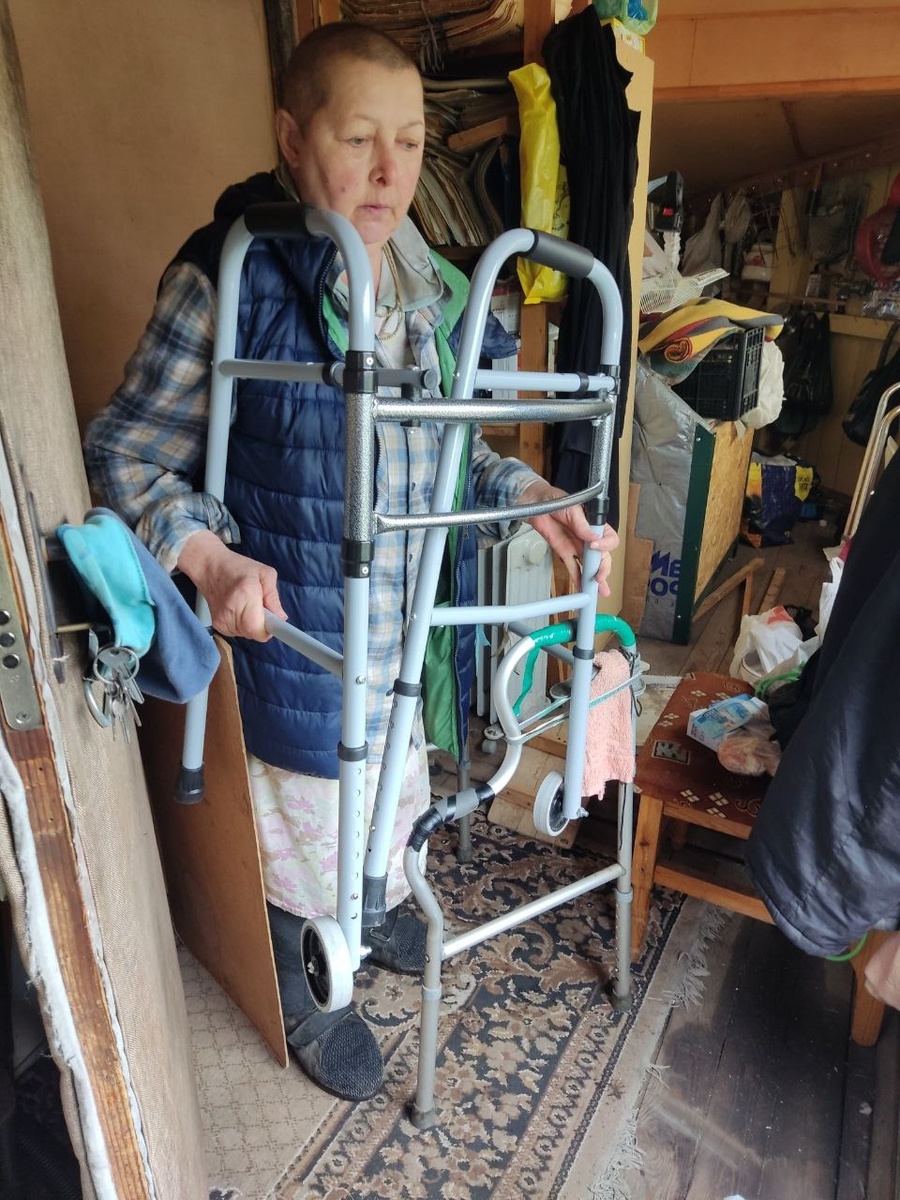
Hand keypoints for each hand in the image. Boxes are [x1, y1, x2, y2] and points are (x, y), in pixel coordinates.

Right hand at [176, 530, 287, 640]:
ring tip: (248, 606)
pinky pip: (239, 633)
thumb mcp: (264, 573)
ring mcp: (222, 619)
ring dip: (253, 624)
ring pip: (248, 634)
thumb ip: (274, 596)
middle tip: (261, 607)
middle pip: (255, 633)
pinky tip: (240, 610)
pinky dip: (243, 625)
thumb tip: (280, 617)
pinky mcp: (218, 625)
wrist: (209, 567)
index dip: (270, 629)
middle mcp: (232, 610)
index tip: (275, 625)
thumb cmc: (237, 568)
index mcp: (246, 595)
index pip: (259, 629)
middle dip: (263, 624)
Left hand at [518, 480, 619, 596]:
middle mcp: (588, 537)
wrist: (536, 503)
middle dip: (603, 568)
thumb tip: (593, 537)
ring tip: (598, 590)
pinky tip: (581, 587)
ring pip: (590, 564)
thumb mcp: (571, 509)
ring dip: (594, 578)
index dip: (605, 545)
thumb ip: (582, 524)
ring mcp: (577, 546)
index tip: (595, 546)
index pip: (609, 538)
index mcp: (594, 524)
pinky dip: (577, 578)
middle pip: (602, 556)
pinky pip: (573, 567)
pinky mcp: (564, 552)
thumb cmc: (556, 500)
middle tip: (599, 577)